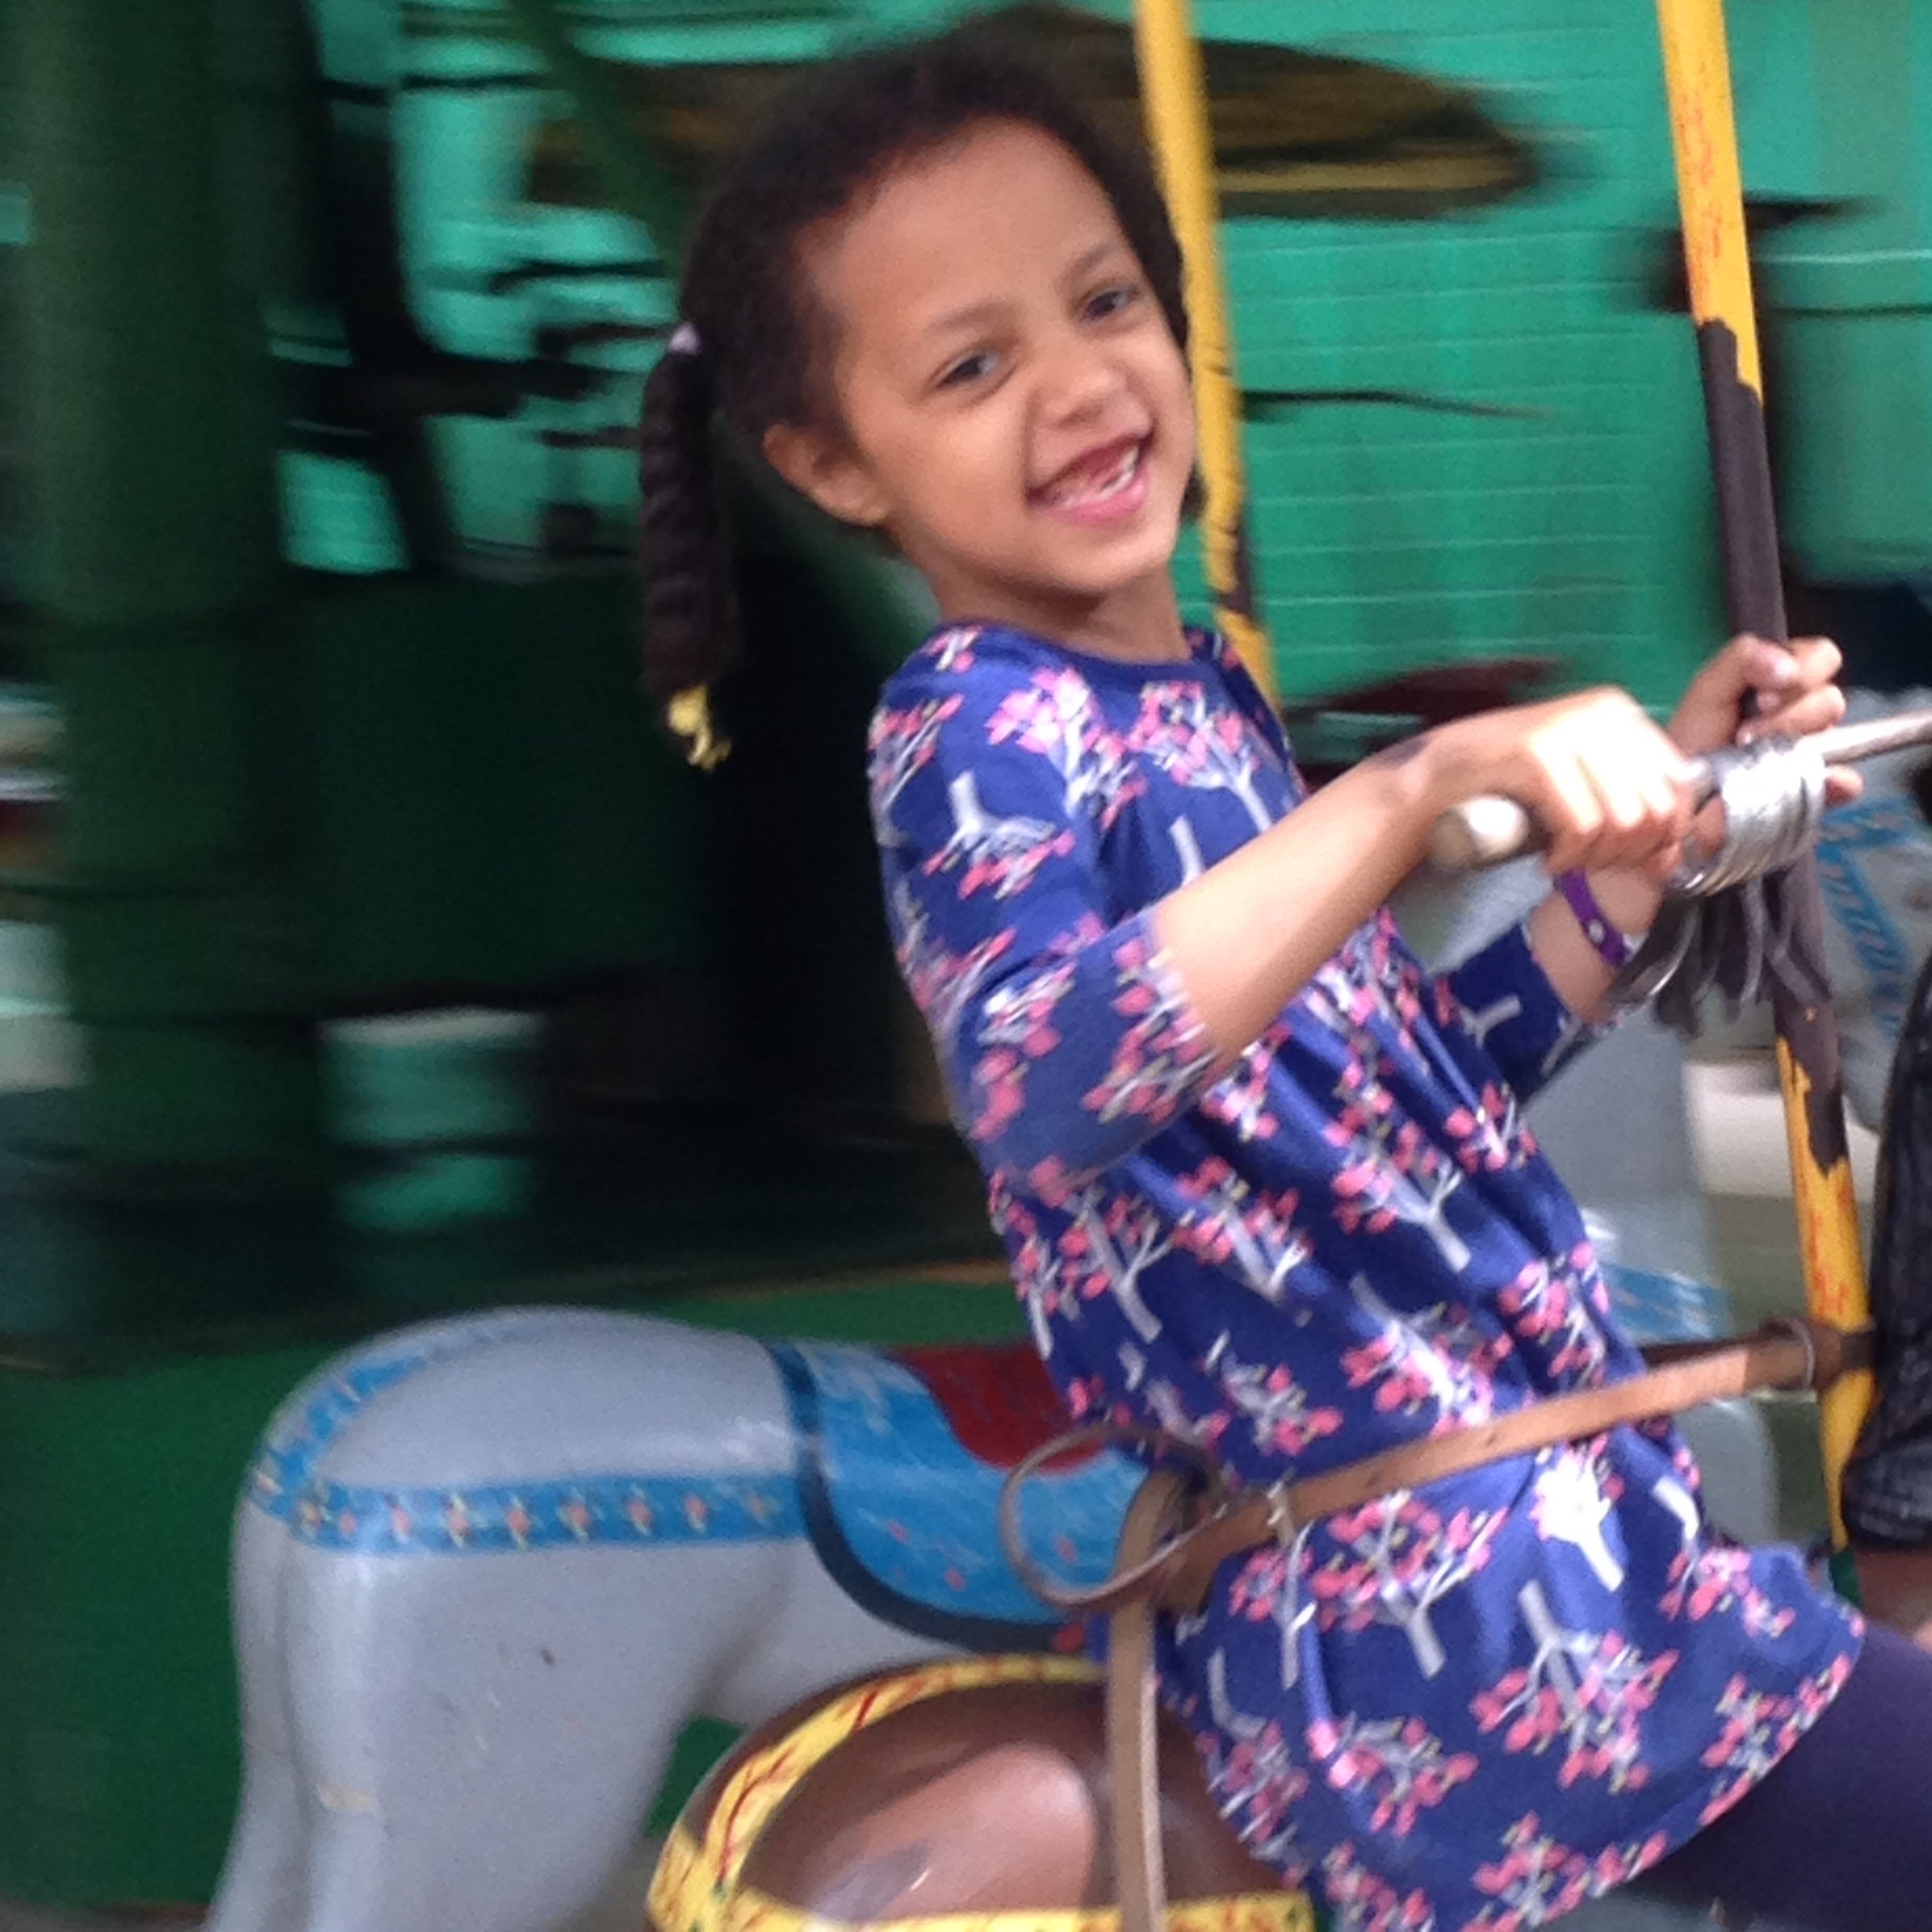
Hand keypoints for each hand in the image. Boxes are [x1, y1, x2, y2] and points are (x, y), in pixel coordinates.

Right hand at [1425, 688, 1697, 879]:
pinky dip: (1569, 856)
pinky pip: (1581, 825)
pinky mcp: (1537, 755)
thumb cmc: (1510, 786)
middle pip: (1656, 807)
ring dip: (1596, 858)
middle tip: (1589, 863)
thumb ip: (1630, 812)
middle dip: (1627, 852)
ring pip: (1623, 820)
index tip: (1627, 858)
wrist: (1435, 776)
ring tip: (1566, 861)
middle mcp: (1603, 712)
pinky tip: (1548, 859)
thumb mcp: (1582, 788)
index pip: (1680, 783)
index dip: (1663, 834)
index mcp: (1621, 713)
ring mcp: (1569, 729)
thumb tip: (1671, 860)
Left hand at [1669, 633, 1862, 805]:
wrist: (1682, 792)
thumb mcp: (1708, 687)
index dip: (1801, 671)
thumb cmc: (1693, 738)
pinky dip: (1834, 780)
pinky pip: (1844, 780)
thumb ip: (1743, 658)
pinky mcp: (1816, 786)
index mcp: (1784, 680)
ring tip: (1754, 755)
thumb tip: (1788, 666)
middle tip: (1753, 729)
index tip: (1763, 696)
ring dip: (1795, 743)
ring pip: (1835, 734)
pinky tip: (1813, 780)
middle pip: (1831, 697)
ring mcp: (1814, 749)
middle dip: (1793, 712)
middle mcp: (1804, 711)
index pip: (1821, 658)